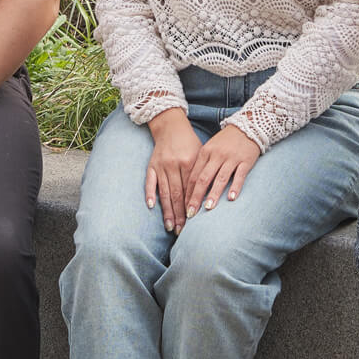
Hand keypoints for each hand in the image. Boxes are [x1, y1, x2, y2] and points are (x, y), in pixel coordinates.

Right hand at [146, 111, 201, 232]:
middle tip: (181, 232)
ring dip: (167, 211)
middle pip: (177, 195)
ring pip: (164, 192)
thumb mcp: (201, 154)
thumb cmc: (190, 143)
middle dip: (179, 215)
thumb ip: (203, 173)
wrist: (171, 126)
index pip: (190, 190)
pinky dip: (150, 194)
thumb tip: (208, 196)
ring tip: (170, 227)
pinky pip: (149, 182)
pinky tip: (151, 207)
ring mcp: (161, 166)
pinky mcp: (151, 165)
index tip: (193, 223)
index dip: (191, 207)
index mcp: (188, 162)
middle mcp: (173, 165)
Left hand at [186, 125, 260, 218]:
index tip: (183, 207)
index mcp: (205, 152)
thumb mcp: (210, 149)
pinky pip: (240, 175)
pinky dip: (235, 187)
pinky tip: (231, 198)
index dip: (187, 193)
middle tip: (191, 213)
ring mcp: (231, 158)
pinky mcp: (245, 160)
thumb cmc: (225, 142)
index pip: (193, 175)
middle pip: (204, 179)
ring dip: (214, 194)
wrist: (248, 126)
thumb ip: (202, 166)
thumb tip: (192, 189)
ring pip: (220, 178)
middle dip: (196, 197)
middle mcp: (217, 155)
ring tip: (208, 208)